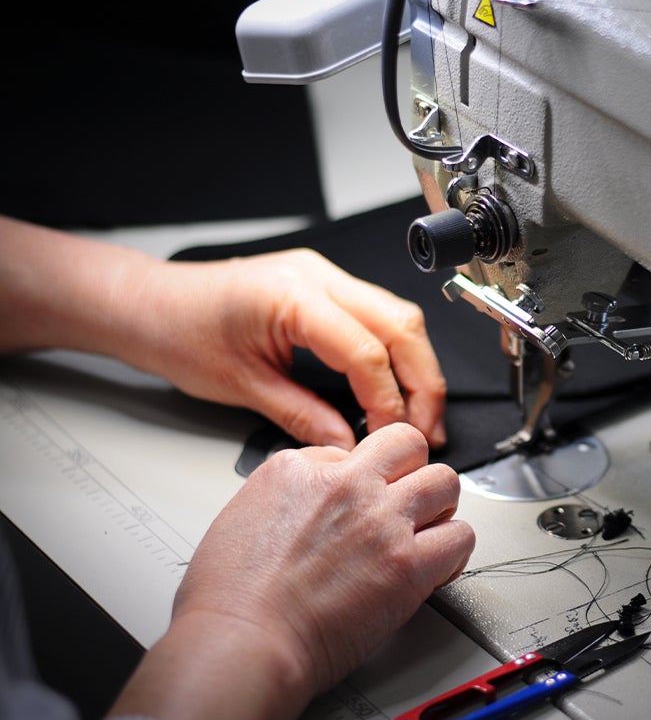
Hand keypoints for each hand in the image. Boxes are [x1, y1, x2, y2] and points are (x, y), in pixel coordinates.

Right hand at [111, 423, 473, 719]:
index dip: (359, 478)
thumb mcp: (241, 515)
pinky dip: (453, 551)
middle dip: (411, 471)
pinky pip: (460, 537)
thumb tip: (314, 497)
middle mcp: (346, 485)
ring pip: (444, 482)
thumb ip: (286, 495)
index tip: (358, 501)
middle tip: (405, 502)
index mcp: (298, 468)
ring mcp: (382, 521)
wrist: (243, 642)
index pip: (350, 449)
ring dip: (439, 506)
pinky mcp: (409, 564)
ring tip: (425, 531)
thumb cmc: (229, 599)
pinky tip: (435, 567)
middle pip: (407, 445)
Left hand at [128, 249, 447, 448]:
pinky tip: (395, 386)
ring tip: (418, 414)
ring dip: (417, 367)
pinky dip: (396, 353)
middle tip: (428, 429)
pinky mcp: (326, 286)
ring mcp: (325, 275)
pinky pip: (380, 314)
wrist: (153, 306)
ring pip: (400, 316)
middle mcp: (317, 276)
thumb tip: (348, 444)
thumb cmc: (181, 334)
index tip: (388, 436)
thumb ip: (303, 416)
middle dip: (422, 382)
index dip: (387, 400)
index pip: (366, 350)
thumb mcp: (242, 387)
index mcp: (292, 296)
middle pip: (402, 326)